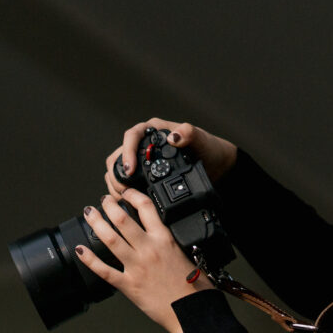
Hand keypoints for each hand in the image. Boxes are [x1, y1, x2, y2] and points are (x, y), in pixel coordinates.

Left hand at [75, 188, 213, 332]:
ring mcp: (137, 267)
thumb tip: (163, 236)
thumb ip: (172, 243)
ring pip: (110, 239)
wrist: (193, 312)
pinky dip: (89, 259)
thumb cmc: (196, 288)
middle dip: (108, 205)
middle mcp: (149, 249)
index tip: (125, 193)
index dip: (132, 195)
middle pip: (122, 219)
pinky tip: (80, 250)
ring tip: (89, 214)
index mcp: (165, 239)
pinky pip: (104, 270)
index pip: (146, 207)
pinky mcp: (129, 285)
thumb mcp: (189, 255)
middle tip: (103, 201)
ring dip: (96, 223)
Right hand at [105, 118, 237, 197]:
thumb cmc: (208, 148)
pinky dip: (125, 190)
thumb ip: (189, 134)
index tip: (129, 169)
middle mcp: (145, 143)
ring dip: (117, 182)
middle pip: (119, 154)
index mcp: (153, 131)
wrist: (215, 165)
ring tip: (122, 197)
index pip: (132, 136)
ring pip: (119, 168)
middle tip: (123, 189)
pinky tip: (127, 201)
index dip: (126, 152)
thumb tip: (174, 137)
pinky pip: (128, 180)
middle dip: (117, 171)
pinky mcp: (144, 174)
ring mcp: (143, 159)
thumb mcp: (200, 140)